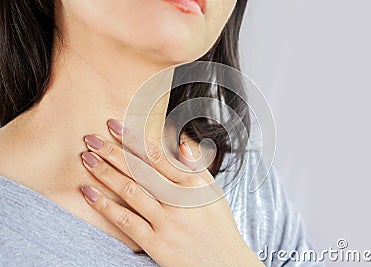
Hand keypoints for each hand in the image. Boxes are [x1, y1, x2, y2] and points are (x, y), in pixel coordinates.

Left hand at [80, 119, 262, 266]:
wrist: (224, 263)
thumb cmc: (217, 225)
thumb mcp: (213, 191)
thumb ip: (196, 166)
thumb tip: (180, 141)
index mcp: (192, 185)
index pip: (157, 156)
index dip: (133, 139)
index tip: (114, 125)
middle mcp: (178, 201)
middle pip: (139, 170)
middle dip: (113, 152)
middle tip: (91, 138)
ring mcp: (166, 222)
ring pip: (131, 192)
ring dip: (105, 173)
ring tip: (86, 159)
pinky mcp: (155, 243)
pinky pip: (126, 222)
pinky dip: (106, 207)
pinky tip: (89, 193)